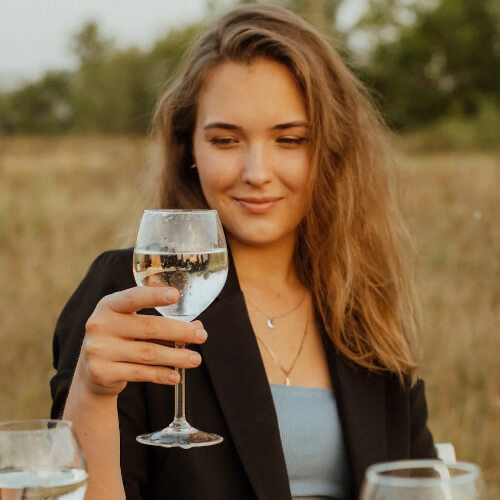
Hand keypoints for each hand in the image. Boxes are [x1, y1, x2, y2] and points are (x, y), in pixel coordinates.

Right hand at [76, 286, 207, 397]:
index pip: (134, 297)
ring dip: (176, 356)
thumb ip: (163, 322)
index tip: (176, 295)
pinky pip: (139, 373)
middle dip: (180, 331)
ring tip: (195, 359)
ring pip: (148, 353)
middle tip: (201, 335)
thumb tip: (197, 326)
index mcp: (109, 305)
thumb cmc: (121, 340)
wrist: (91, 371)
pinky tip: (176, 376)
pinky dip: (161, 375)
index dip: (155, 295)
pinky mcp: (101, 372)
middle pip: (149, 327)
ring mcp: (98, 350)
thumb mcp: (134, 325)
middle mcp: (100, 325)